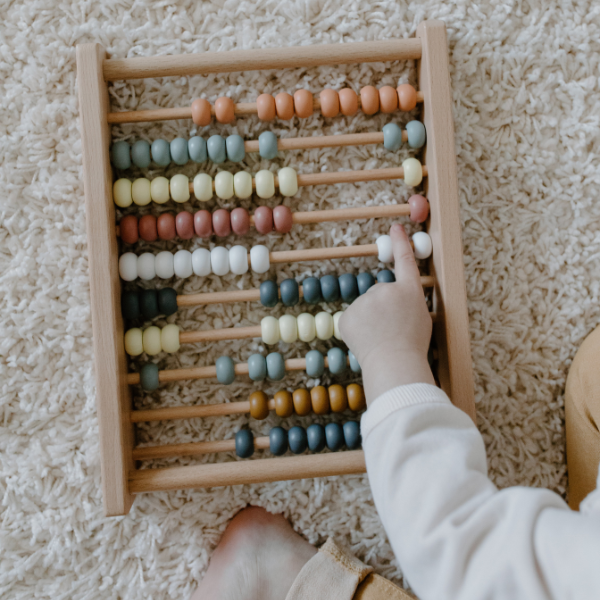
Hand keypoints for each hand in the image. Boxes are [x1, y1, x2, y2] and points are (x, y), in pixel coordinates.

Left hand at [339, 223, 434, 404]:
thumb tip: (394, 300)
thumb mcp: (422, 318)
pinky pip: (352, 320)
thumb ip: (407, 302)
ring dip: (370, 320)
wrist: (394, 363)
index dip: (400, 243)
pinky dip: (357, 329)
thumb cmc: (413, 346)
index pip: (405, 261)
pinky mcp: (348, 315)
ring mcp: (365, 301)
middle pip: (381, 294)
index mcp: (408, 291)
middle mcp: (385, 289)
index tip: (395, 227)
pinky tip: (366, 341)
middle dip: (383, 309)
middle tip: (391, 330)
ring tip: (379, 339)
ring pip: (365, 309)